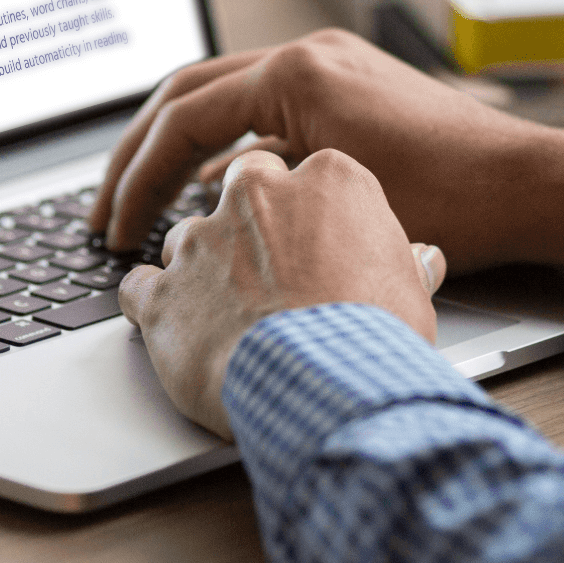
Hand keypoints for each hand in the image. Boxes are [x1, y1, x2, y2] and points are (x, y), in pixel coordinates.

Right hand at [92, 29, 563, 273]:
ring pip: (221, 96)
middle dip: (138, 154)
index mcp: (296, 72)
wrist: (532, 184)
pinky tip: (212, 194)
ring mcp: (329, 64)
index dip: (138, 178)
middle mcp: (308, 53)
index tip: (115, 228)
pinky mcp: (347, 85)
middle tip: (105, 210)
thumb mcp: (333, 198)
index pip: (183, 118)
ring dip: (177, 147)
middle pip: (186, 94)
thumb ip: (254, 188)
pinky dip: (226, 147)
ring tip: (144, 203)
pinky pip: (262, 108)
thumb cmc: (453, 200)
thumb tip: (197, 205)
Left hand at [118, 148, 446, 437]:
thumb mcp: (411, 293)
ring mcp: (202, 240)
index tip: (317, 244)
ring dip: (201, 270)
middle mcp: (256, 195)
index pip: (308, 177)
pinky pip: (140, 287)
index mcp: (326, 181)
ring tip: (228, 316)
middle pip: (240, 189)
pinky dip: (151, 305)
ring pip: (187, 238)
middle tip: (269, 270)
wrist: (324, 385)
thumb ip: (404, 263)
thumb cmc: (374, 337)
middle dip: (248, 223)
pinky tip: (174, 329)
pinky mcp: (162, 291)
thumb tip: (423, 260)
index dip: (310, 216)